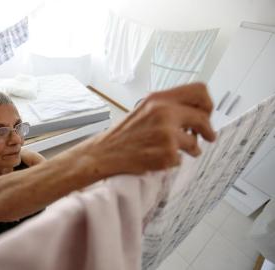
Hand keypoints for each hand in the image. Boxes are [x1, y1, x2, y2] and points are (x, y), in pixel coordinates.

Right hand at [85, 83, 215, 175]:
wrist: (107, 152)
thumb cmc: (125, 133)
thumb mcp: (145, 109)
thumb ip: (169, 106)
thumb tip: (196, 111)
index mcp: (159, 99)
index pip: (199, 90)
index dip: (207, 103)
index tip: (206, 113)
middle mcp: (164, 112)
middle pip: (203, 117)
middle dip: (208, 130)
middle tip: (208, 136)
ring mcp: (167, 134)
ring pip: (195, 142)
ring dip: (192, 149)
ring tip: (181, 150)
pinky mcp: (167, 154)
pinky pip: (182, 158)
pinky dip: (174, 160)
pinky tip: (161, 157)